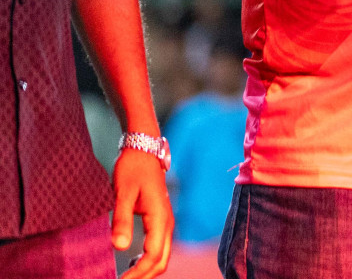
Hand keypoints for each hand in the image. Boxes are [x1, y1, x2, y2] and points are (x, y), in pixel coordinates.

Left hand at [111, 149, 172, 278]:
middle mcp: (167, 223)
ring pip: (162, 256)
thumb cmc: (133, 169)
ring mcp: (166, 222)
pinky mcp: (160, 221)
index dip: (136, 273)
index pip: (152, 256)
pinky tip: (133, 262)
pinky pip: (159, 248)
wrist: (144, 151)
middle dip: (143, 276)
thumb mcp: (123, 193)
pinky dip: (148, 260)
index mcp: (160, 218)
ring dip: (146, 270)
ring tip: (125, 276)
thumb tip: (120, 248)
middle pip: (161, 261)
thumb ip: (121, 220)